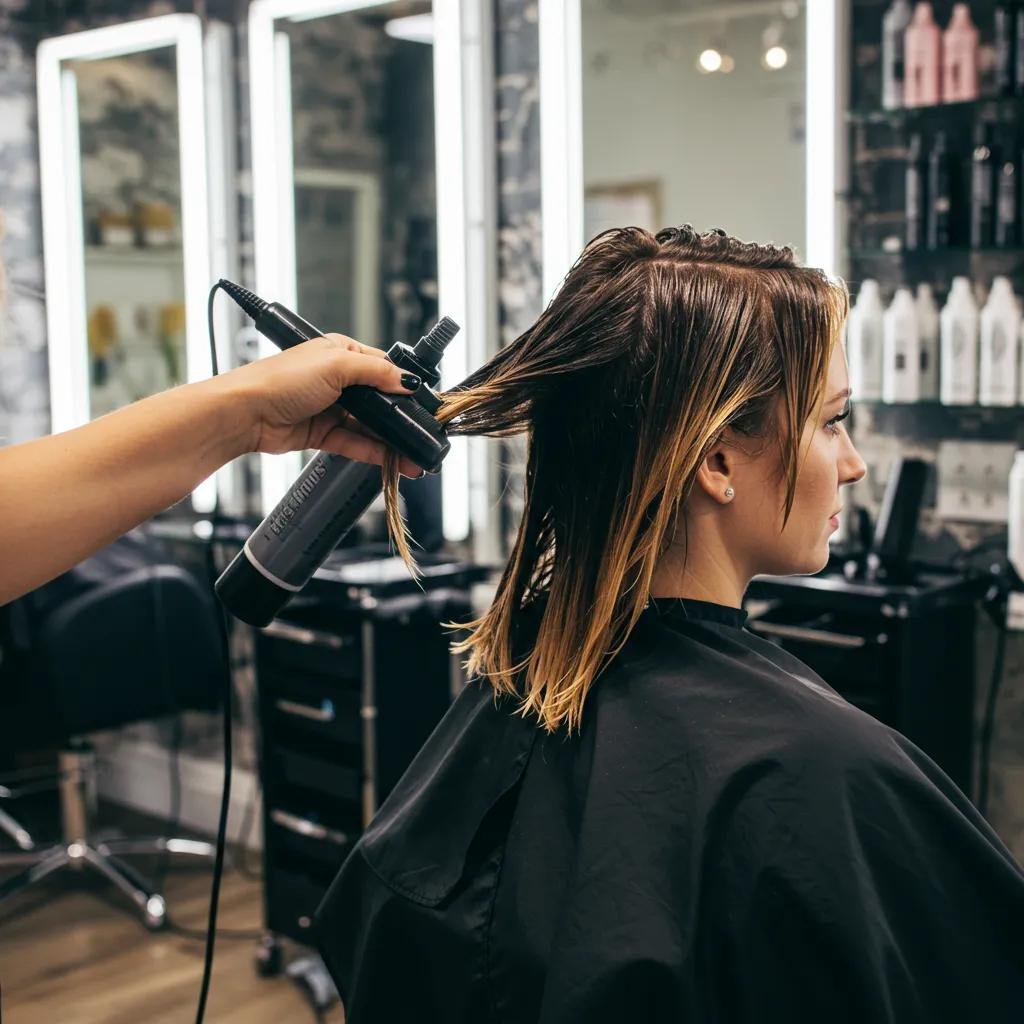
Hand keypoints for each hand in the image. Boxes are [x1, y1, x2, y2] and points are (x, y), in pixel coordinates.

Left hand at [221, 333, 425, 477]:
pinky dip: (372, 451)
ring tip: (411, 454)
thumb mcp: (336, 365)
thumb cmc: (279, 379)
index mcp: (340, 353)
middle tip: (421, 432)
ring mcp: (330, 408)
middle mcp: (336, 379)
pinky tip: (390, 459)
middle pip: (378, 400)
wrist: (246, 414)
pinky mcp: (322, 433)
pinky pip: (354, 443)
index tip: (421, 401)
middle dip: (398, 417)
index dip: (401, 384)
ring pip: (368, 426)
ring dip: (389, 440)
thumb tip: (407, 380)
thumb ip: (376, 373)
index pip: (382, 367)